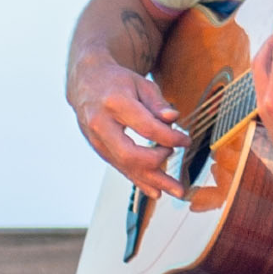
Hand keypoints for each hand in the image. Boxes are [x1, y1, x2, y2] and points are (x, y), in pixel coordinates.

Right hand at [66, 58, 190, 198]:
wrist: (86, 83)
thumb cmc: (118, 82)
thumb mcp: (140, 84)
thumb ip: (157, 103)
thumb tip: (173, 118)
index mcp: (114, 103)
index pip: (146, 127)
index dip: (170, 137)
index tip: (185, 140)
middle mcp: (101, 124)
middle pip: (130, 154)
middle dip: (157, 163)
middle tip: (176, 159)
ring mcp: (97, 140)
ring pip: (125, 166)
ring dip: (152, 181)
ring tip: (176, 191)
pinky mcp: (99, 150)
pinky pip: (120, 168)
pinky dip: (140, 180)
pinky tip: (156, 191)